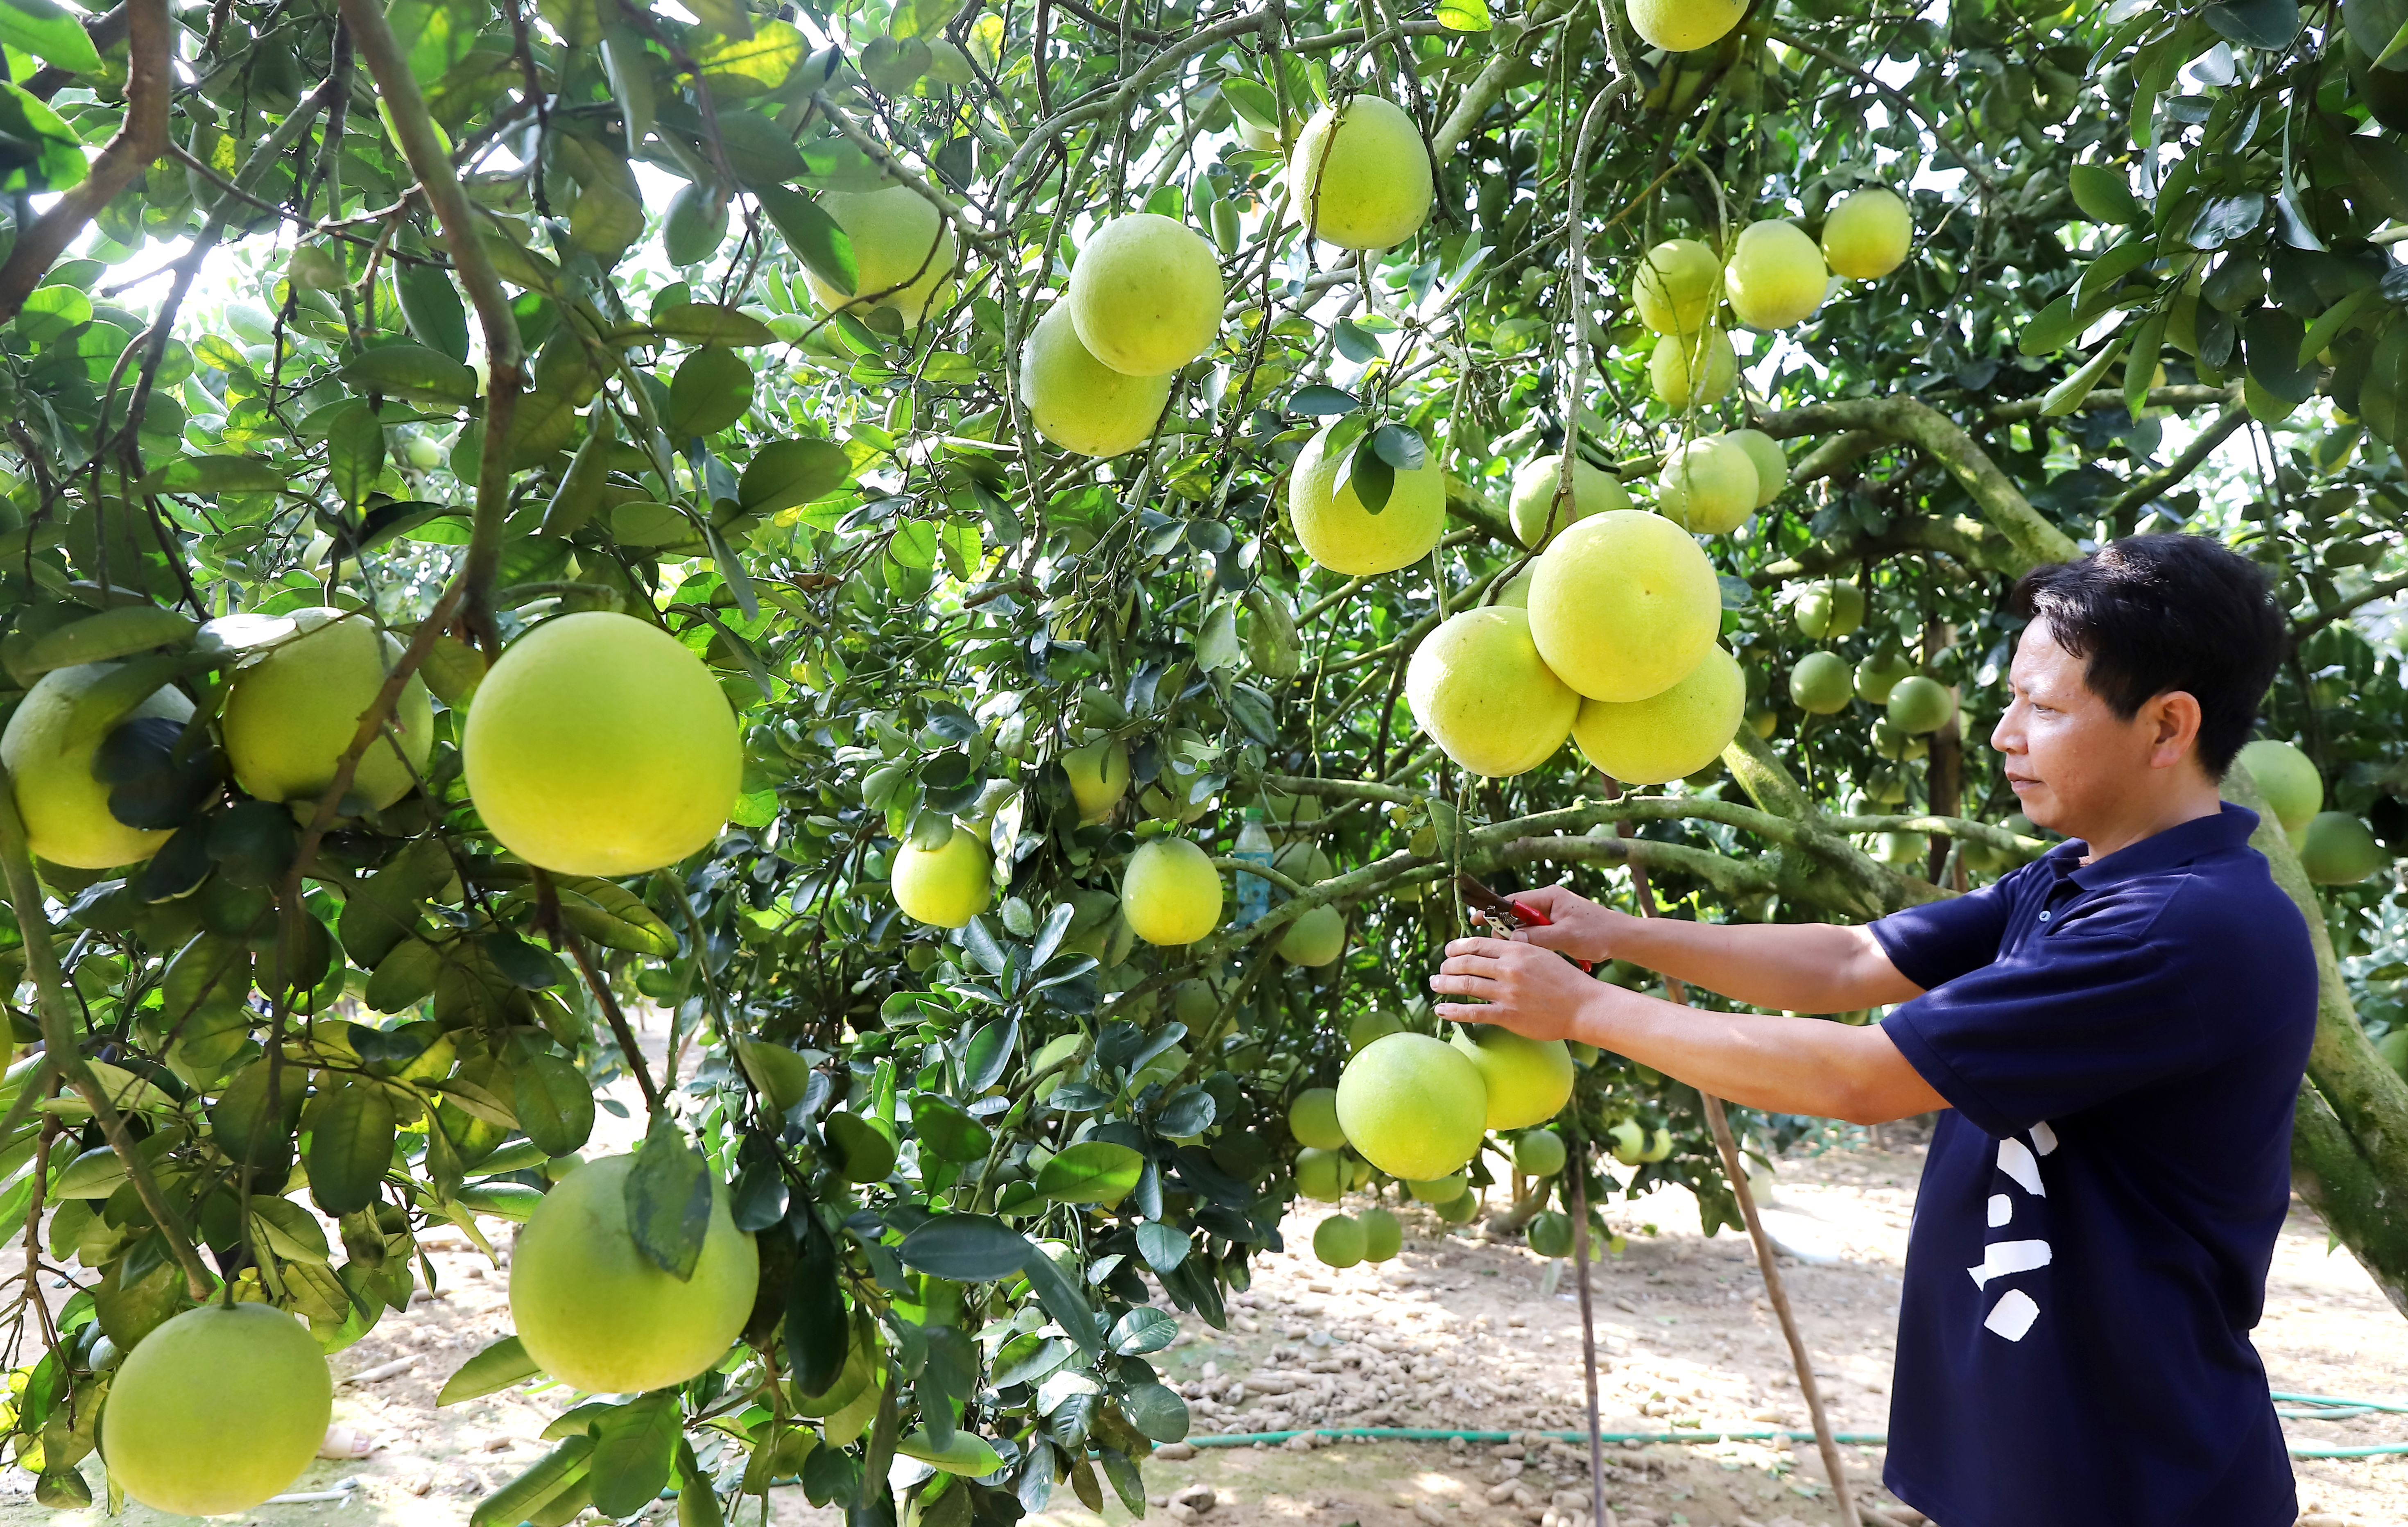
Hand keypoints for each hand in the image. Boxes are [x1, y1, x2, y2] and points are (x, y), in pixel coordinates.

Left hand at [1429, 935, 1601, 1041]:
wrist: (1583, 1006)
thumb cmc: (1565, 980)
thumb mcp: (1542, 954)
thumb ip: (1518, 949)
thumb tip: (1499, 944)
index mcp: (1517, 950)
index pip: (1477, 944)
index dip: (1457, 947)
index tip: (1449, 951)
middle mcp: (1509, 969)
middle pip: (1466, 963)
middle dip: (1447, 966)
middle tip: (1439, 970)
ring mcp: (1507, 993)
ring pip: (1465, 985)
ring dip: (1444, 984)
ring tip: (1434, 984)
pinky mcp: (1508, 1015)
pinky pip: (1473, 1013)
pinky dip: (1453, 1011)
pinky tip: (1441, 1010)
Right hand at [1500, 885, 1623, 963]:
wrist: (1622, 938)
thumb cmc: (1598, 934)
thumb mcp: (1566, 937)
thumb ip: (1538, 936)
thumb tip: (1511, 938)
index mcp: (1550, 896)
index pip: (1514, 900)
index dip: (1494, 911)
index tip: (1477, 919)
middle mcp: (1549, 901)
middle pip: (1516, 913)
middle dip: (1504, 929)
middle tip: (1496, 947)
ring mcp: (1552, 913)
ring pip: (1525, 925)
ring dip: (1519, 938)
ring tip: (1511, 954)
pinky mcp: (1556, 925)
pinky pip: (1535, 932)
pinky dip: (1531, 942)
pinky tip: (1528, 956)